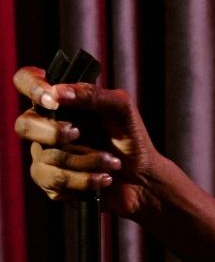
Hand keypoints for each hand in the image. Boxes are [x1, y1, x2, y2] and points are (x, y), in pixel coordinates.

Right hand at [13, 65, 160, 219]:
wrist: (144, 177)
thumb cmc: (131, 138)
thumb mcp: (121, 109)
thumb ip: (92, 95)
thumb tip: (57, 92)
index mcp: (60, 102)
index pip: (26, 81)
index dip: (31, 86)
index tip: (52, 100)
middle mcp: (45, 126)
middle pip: (23, 125)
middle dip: (55, 133)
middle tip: (79, 134)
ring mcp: (44, 154)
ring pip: (46, 156)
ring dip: (87, 160)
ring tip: (112, 162)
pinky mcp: (50, 180)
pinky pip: (54, 180)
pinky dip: (85, 179)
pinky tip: (104, 178)